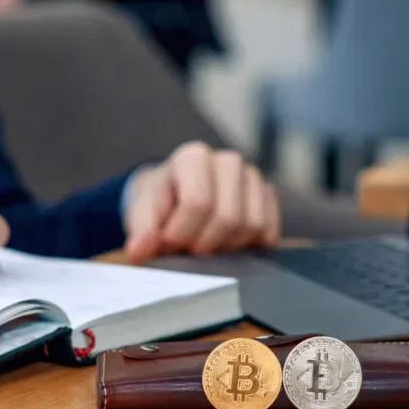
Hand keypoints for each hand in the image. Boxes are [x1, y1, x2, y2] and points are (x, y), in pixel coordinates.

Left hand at [122, 143, 280, 262]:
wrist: (174, 196)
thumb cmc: (159, 202)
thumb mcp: (141, 213)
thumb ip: (141, 230)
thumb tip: (139, 250)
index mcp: (193, 157)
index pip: (198, 203)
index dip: (181, 233)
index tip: (167, 243)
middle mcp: (228, 161)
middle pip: (228, 217)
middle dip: (203, 243)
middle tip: (186, 248)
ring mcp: (252, 177)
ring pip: (251, 226)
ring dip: (225, 247)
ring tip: (203, 242)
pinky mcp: (267, 196)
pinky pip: (268, 231)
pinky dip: (248, 246)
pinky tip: (225, 242)